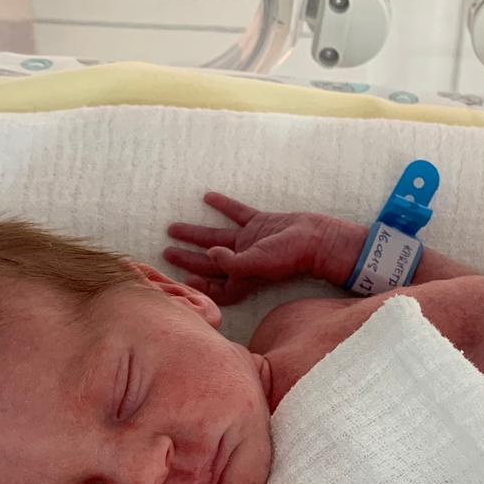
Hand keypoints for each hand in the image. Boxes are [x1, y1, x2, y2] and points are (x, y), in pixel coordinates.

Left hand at [163, 192, 356, 304]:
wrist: (317, 237)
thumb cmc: (290, 256)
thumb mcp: (259, 263)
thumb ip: (233, 263)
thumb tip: (209, 254)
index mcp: (244, 277)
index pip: (216, 287)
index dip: (198, 286)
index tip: (182, 279)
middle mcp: (244, 262)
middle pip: (209, 263)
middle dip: (187, 259)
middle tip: (166, 252)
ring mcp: (251, 243)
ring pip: (217, 238)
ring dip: (195, 234)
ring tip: (173, 228)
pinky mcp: (260, 224)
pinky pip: (237, 214)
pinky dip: (223, 206)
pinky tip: (207, 197)